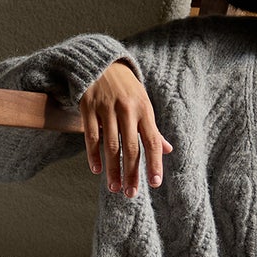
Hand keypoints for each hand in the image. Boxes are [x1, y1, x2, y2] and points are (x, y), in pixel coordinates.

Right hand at [79, 61, 172, 198]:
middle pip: (131, 147)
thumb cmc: (127, 89)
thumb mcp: (144, 104)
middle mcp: (127, 109)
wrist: (102, 63)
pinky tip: (97, 169)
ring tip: (114, 187)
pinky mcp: (88, 107)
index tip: (155, 183)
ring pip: (111, 145)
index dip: (155, 163)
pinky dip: (93, 154)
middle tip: (131, 193)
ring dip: (113, 169)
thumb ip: (153, 128)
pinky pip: (91, 135)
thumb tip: (168, 150)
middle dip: (132, 172)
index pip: (152, 141)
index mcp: (144, 110)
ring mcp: (107, 108)